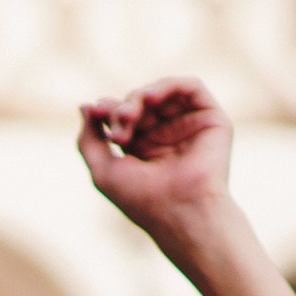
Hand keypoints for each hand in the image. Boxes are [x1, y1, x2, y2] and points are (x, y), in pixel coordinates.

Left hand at [76, 78, 233, 246]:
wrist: (180, 211)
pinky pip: (191, 86)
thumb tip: (85, 106)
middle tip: (117, 131)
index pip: (120, 114)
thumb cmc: (141, 198)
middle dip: (120, 108)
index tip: (97, 113)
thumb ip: (89, 139)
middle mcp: (165, 134)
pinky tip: (150, 97)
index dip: (106, 108)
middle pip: (137, 101)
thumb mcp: (102, 169)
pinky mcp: (211, 119)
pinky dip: (168, 85)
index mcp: (140, 146)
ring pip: (160, 91)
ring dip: (139, 97)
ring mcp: (187, 125)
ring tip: (128, 115)